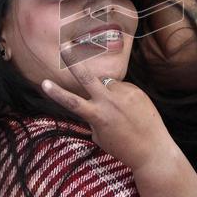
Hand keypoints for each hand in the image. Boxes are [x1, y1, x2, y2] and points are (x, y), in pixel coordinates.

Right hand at [40, 52, 170, 174]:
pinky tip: (131, 108)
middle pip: (87, 77)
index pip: (72, 102)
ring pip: (107, 83)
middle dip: (74, 62)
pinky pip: (122, 87)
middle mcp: (109, 102)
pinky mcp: (136, 91)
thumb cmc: (122, 147)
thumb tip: (94, 101)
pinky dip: (121, 95)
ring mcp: (124, 94)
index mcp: (97, 116)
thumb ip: (94, 117)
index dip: (56, 93)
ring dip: (107, 91)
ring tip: (121, 110)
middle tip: (64, 47)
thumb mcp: (100, 136)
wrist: (152, 149)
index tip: (44, 83)